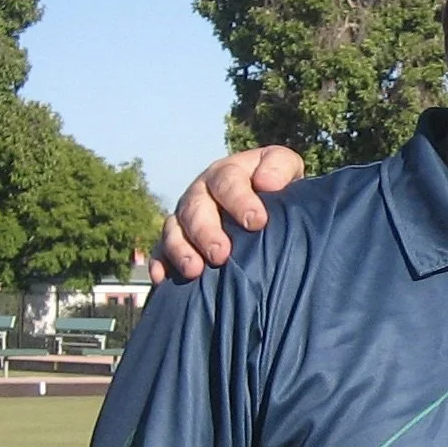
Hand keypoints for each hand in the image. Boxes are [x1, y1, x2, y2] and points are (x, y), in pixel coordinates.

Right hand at [151, 145, 306, 282]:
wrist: (268, 208)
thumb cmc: (279, 189)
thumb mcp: (287, 168)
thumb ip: (280, 168)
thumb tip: (267, 182)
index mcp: (227, 173)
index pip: (227, 181)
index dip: (239, 200)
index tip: (256, 222)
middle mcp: (201, 193)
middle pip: (196, 208)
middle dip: (206, 232)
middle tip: (221, 254)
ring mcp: (186, 217)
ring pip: (174, 230)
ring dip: (181, 250)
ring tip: (194, 270)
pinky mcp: (177, 240)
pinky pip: (161, 251)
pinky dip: (160, 263)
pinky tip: (162, 278)